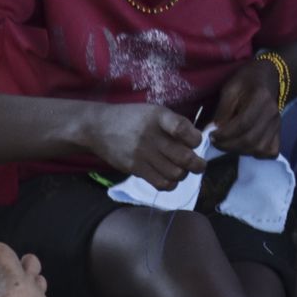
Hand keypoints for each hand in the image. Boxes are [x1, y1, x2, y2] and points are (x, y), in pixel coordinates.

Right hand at [88, 104, 205, 189]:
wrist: (98, 127)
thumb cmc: (133, 119)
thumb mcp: (154, 112)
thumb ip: (175, 125)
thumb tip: (198, 144)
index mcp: (159, 116)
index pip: (183, 129)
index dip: (195, 139)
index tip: (195, 142)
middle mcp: (151, 135)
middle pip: (184, 157)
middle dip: (198, 164)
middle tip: (198, 164)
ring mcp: (142, 153)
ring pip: (175, 173)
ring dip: (183, 174)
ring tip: (181, 170)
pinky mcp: (134, 168)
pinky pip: (160, 183)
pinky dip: (170, 184)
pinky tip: (169, 177)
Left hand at [211, 59, 282, 157]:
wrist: (269, 77)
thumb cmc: (247, 80)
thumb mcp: (230, 88)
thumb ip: (223, 109)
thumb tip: (213, 130)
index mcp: (261, 99)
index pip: (243, 124)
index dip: (225, 134)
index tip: (211, 136)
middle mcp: (272, 114)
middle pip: (250, 140)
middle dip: (228, 145)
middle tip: (215, 142)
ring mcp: (277, 125)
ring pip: (259, 149)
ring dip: (240, 151)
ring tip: (228, 144)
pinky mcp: (279, 132)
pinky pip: (270, 151)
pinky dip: (258, 154)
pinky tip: (247, 147)